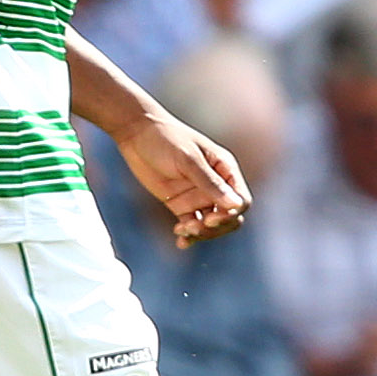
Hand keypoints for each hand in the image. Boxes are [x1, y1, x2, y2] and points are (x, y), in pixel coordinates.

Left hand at [119, 109, 251, 246]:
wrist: (136, 134)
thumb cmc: (166, 139)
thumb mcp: (188, 160)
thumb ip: (209, 182)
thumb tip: (235, 205)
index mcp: (225, 170)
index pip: (240, 200)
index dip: (230, 214)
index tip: (211, 218)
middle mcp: (216, 185)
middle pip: (229, 217)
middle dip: (216, 227)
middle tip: (195, 226)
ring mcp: (198, 196)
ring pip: (211, 224)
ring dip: (201, 233)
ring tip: (182, 231)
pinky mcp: (180, 204)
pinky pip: (191, 224)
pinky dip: (189, 235)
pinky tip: (180, 241)